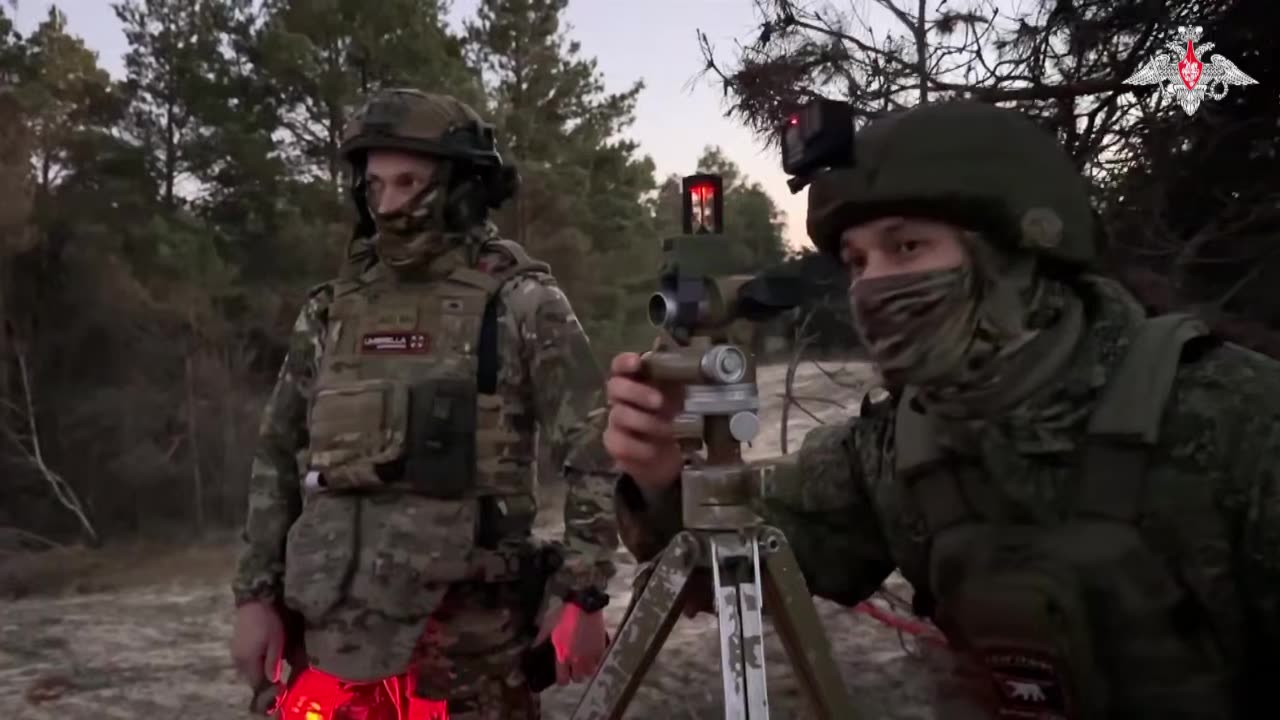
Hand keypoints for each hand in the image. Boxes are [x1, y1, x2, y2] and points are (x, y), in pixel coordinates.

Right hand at [230, 601, 285, 687]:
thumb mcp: (276, 642)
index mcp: (247, 661)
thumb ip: (273, 663)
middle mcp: (238, 660)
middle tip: (279, 681)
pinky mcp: (236, 646)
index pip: (257, 683)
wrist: (254, 602)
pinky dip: (255, 664)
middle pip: (251, 678)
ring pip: (248, 671)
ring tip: (273, 670)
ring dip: (259, 673)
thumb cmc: (268, 622)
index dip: (268, 689)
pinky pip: (246, 662)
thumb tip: (272, 681)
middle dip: (264, 682)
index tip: (281, 688)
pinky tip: (264, 658)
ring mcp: (235, 653)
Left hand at [535, 601, 608, 684]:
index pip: (562, 680)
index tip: (561, 676)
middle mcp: (577, 660)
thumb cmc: (564, 615)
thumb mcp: (548, 627)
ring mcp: (591, 655)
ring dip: (586, 669)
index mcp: (563, 656)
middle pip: (578, 679)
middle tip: (573, 668)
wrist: (584, 605)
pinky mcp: (601, 648)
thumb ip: (540, 640)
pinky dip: (595, 660)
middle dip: (575, 675)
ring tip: (583, 662)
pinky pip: (599, 661)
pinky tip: (591, 654)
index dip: (561, 680)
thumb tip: (533, 649)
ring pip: (590, 672)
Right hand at [603, 352, 684, 494]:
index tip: (637, 362)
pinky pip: (620, 443)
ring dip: (646, 422)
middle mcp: (621, 398)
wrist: (671, 456)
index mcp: (636, 380)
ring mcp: (615, 421)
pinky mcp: (615, 444)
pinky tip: (655, 450)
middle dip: (637, 392)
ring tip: (668, 430)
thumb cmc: (676, 417)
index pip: (620, 365)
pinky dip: (640, 447)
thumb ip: (681, 381)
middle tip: (659, 401)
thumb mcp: (682, 398)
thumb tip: (696, 368)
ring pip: (619, 415)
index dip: (625, 362)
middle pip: (615, 387)